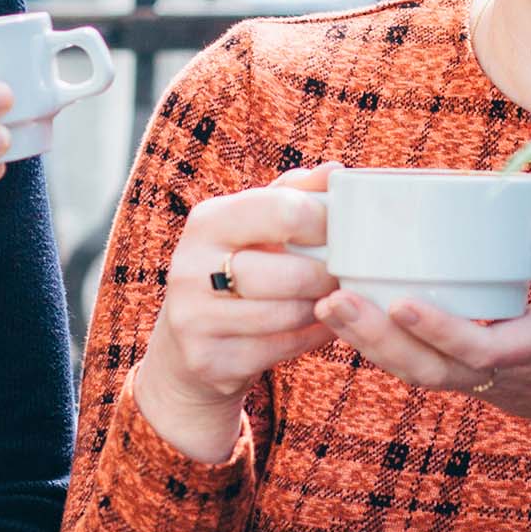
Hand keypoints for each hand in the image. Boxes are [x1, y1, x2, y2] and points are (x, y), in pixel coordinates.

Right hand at [131, 165, 338, 463]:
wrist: (185, 345)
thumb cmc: (233, 269)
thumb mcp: (252, 226)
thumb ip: (293, 195)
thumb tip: (335, 172)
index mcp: (208, 222)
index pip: (282, 211)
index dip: (325, 223)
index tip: (343, 232)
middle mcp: (192, 267)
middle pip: (289, 273)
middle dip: (328, 276)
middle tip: (344, 275)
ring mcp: (195, 318)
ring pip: (288, 314)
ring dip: (322, 309)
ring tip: (334, 299)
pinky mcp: (208, 359)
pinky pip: (282, 348)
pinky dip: (312, 337)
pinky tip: (322, 325)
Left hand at [316, 218, 530, 496]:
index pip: (480, 348)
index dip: (439, 329)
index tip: (401, 300)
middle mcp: (499, 373)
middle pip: (428, 367)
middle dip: (377, 336)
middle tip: (331, 298)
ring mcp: (478, 382)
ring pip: (414, 372)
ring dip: (367, 341)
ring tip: (325, 301)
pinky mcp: (466, 378)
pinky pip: (416, 366)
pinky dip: (378, 343)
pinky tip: (346, 310)